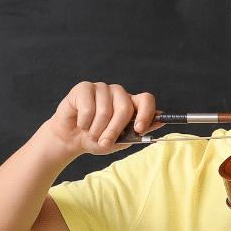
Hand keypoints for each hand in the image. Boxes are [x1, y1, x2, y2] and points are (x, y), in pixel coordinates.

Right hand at [42, 82, 160, 155]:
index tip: (139, 129)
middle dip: (114, 131)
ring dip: (96, 129)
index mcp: (130, 104)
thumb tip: (161, 122)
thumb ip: (137, 133)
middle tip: (104, 143)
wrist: (70, 139)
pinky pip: (88, 108)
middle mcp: (118, 93)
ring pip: (105, 111)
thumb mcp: (118, 141)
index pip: (146, 100)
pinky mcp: (84, 88)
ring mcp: (102, 88)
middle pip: (125, 108)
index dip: (146, 113)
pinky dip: (84, 122)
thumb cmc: (96, 139)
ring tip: (90, 132)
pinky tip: (80, 122)